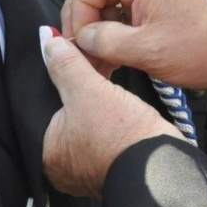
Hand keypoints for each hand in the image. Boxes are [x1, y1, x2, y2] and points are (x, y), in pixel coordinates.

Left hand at [40, 28, 180, 196]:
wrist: (164, 166)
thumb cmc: (120, 135)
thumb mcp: (88, 90)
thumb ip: (66, 64)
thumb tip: (47, 39)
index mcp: (45, 152)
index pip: (42, 103)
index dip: (57, 75)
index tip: (69, 53)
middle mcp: (61, 165)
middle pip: (64, 111)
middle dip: (77, 84)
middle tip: (90, 57)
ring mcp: (87, 167)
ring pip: (85, 118)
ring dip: (95, 94)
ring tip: (106, 68)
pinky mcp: (110, 163)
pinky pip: (102, 128)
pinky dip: (108, 110)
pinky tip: (116, 92)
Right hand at [60, 0, 206, 92]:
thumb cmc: (198, 51)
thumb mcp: (145, 51)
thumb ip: (106, 41)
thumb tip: (80, 38)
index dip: (78, 8)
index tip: (78, 39)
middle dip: (86, 18)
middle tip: (82, 49)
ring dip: (100, 27)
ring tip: (98, 58)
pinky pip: (128, 7)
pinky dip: (116, 28)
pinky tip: (114, 53)